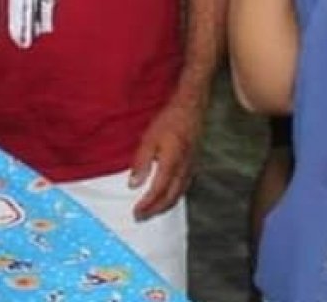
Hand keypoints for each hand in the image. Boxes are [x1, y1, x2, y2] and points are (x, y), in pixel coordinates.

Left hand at [128, 100, 202, 219]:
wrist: (191, 109)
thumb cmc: (169, 121)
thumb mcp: (149, 138)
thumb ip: (141, 162)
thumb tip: (133, 184)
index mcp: (171, 163)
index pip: (158, 191)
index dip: (147, 204)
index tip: (135, 212)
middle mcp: (183, 170)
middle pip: (169, 198)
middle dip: (154, 210)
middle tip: (140, 217)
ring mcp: (190, 168)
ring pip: (178, 195)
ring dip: (163, 206)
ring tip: (151, 212)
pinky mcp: (193, 165)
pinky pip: (183, 188)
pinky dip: (173, 197)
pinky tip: (167, 197)